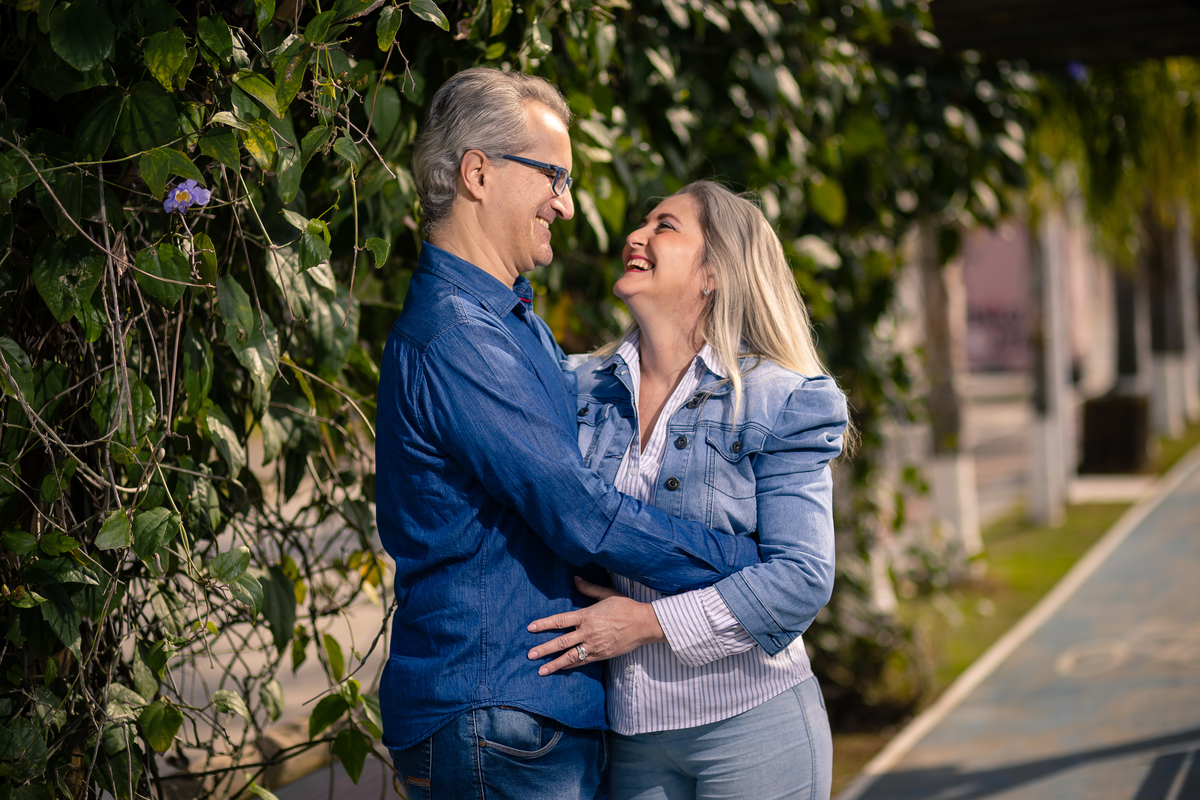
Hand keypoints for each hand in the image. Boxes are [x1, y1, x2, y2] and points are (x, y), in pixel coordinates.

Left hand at [526, 576, 666, 675]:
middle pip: (561, 642)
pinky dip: (570, 666)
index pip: (560, 621)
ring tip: (540, 670)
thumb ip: (588, 588)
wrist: (643, 624)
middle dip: (544, 649)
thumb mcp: (607, 594)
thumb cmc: (626, 607)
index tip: (531, 628)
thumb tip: (574, 578)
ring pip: (570, 656)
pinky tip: (561, 669)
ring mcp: (594, 645)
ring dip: (554, 664)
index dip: (544, 624)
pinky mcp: (601, 655)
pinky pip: (582, 662)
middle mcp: (588, 632)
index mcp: (587, 616)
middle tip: (530, 655)